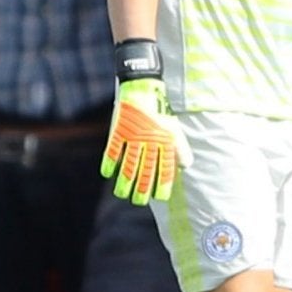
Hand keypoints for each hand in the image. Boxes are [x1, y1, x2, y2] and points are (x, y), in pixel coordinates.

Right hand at [101, 77, 189, 205]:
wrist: (142, 90)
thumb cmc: (161, 113)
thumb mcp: (175, 129)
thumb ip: (180, 149)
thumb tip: (184, 167)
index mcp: (166, 141)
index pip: (165, 167)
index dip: (163, 184)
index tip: (160, 197)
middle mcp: (150, 141)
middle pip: (145, 170)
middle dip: (142, 188)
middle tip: (139, 201)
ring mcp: (132, 136)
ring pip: (128, 164)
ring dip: (125, 182)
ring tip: (122, 194)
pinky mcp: (118, 131)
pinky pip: (112, 151)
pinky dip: (109, 163)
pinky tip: (108, 174)